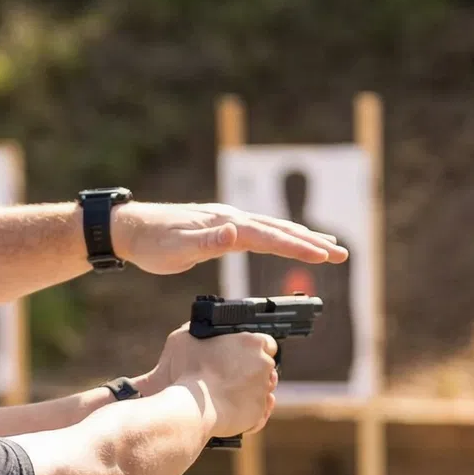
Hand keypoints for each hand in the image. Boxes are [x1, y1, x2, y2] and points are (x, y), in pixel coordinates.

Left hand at [112, 202, 347, 275]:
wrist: (131, 229)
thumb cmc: (152, 242)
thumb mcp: (177, 248)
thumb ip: (207, 242)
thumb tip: (235, 232)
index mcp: (226, 225)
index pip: (269, 237)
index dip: (298, 247)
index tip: (323, 255)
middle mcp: (232, 218)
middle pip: (279, 230)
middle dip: (312, 242)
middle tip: (342, 254)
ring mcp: (228, 221)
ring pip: (273, 228)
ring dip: (302, 237)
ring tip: (329, 245)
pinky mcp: (222, 228)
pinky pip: (260, 232)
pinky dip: (281, 236)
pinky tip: (288, 239)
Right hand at [155, 324, 277, 438]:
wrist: (192, 410)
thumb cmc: (187, 373)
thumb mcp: (182, 339)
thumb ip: (194, 330)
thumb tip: (196, 329)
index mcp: (252, 342)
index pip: (266, 341)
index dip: (252, 348)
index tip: (239, 354)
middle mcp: (264, 364)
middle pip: (265, 365)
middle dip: (252, 369)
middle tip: (230, 374)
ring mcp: (263, 390)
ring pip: (262, 388)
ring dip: (250, 389)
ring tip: (227, 393)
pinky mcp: (258, 412)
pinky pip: (257, 410)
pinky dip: (246, 409)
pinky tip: (230, 407)